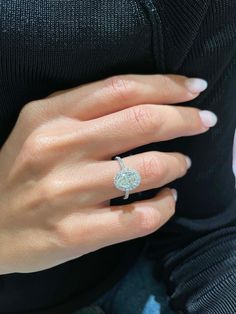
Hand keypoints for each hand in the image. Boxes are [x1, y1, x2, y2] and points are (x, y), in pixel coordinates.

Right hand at [0, 74, 216, 273]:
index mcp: (50, 117)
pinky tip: (167, 200)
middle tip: (203, 121)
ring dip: (176, 164)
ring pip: (147, 170)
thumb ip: (84, 109)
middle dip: (184, 119)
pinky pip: (140, 217)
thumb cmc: (21, 172)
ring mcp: (67, 193)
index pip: (121, 88)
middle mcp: (58, 149)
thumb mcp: (40, 127)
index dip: (166, 86)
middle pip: (142, 122)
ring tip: (180, 164)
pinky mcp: (76, 233)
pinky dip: (165, 207)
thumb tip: (144, 102)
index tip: (194, 88)